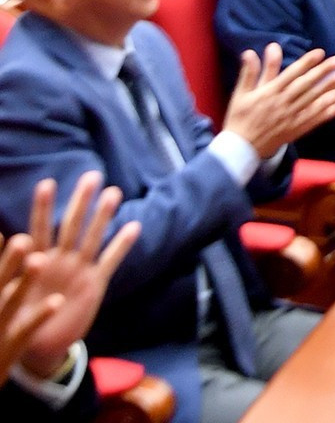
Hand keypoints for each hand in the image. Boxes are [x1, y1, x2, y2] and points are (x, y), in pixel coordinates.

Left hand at [0, 173, 140, 379]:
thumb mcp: (7, 295)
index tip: (47, 184)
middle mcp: (60, 260)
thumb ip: (8, 272)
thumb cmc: (18, 318)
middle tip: (92, 176)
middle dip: (81, 202)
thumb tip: (2, 238)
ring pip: (93, 238)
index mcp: (37, 260)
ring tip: (113, 193)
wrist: (40, 345)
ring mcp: (79, 270)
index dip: (43, 209)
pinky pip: (110, 261)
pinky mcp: (94, 284)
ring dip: (103, 216)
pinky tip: (134, 227)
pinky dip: (121, 245)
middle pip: (71, 226)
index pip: (39, 230)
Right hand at [221, 43, 334, 157]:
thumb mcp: (242, 93)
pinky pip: (320, 118)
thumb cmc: (241, 117)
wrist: (241, 149)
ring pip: (321, 100)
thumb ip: (251, 71)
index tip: (322, 52)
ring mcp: (295, 117)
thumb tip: (253, 51)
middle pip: (312, 85)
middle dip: (332, 71)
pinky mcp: (300, 128)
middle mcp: (285, 103)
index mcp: (270, 93)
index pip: (291, 75)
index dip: (307, 63)